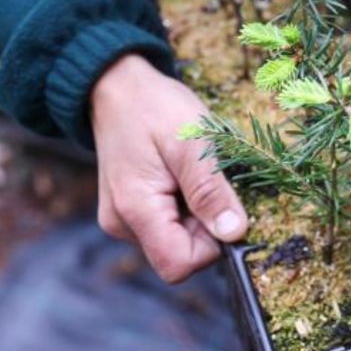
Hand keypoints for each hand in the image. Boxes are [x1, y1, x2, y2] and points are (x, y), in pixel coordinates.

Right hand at [90, 54, 247, 281]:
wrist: (116, 86)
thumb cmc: (155, 107)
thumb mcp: (192, 142)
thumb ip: (211, 191)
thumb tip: (234, 233)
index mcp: (134, 210)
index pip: (179, 264)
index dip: (211, 244)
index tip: (222, 205)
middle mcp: (122, 224)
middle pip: (180, 253)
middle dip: (206, 224)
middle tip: (206, 178)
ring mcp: (124, 218)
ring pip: (177, 238)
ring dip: (197, 212)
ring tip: (191, 171)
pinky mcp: (130, 210)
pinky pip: (168, 223)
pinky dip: (186, 205)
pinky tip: (181, 174)